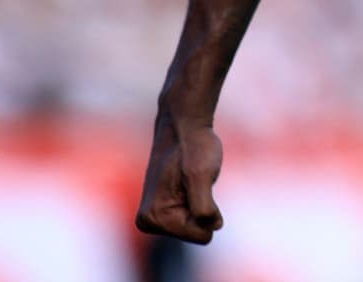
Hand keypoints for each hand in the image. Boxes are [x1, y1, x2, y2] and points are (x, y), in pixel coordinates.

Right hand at [135, 113, 224, 243]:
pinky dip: (199, 198)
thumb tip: (213, 226)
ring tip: (190, 180)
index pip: (201, 235)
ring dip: (201, 200)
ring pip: (197, 224)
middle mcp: (149, 222)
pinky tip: (187, 181)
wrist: (183, 127)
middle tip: (195, 181)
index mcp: (153, 218)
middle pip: (198, 232)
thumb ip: (203, 207)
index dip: (209, 210)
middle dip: (204, 206)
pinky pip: (195, 215)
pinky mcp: (163, 209)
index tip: (197, 185)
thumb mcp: (202, 176)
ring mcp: (155, 216)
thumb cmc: (193, 148)